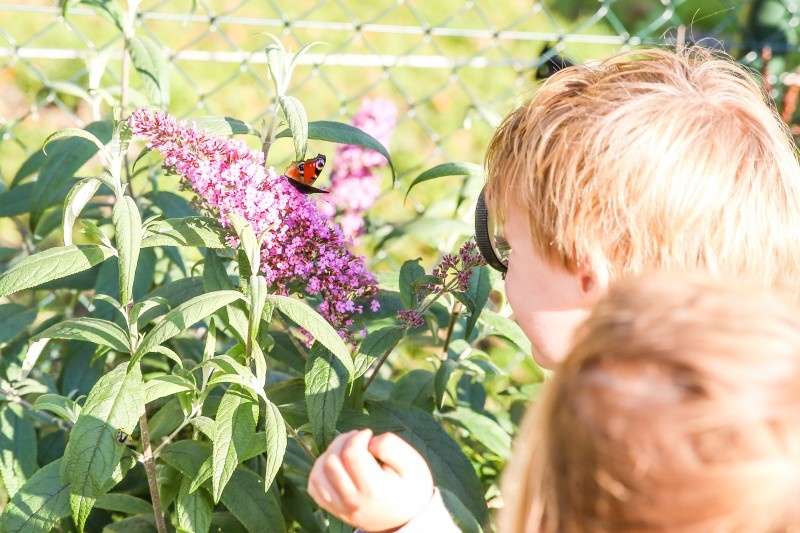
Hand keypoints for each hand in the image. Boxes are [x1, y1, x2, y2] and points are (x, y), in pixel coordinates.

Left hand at [308, 429, 434, 531]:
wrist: (408, 518)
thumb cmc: (411, 487)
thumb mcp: (413, 464)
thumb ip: (392, 446)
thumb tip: (369, 440)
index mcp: (375, 490)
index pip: (352, 454)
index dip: (357, 436)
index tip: (368, 434)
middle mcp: (354, 502)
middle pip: (331, 462)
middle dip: (342, 441)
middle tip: (357, 438)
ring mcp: (341, 508)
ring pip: (317, 474)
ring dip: (328, 454)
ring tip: (345, 450)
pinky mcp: (334, 510)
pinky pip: (314, 488)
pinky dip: (320, 471)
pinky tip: (336, 464)